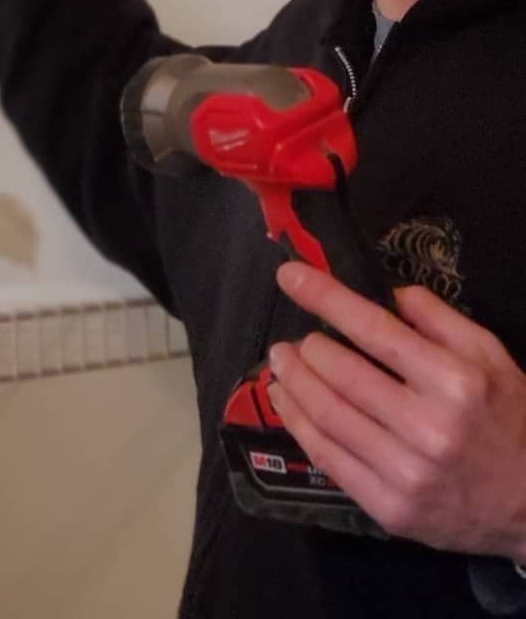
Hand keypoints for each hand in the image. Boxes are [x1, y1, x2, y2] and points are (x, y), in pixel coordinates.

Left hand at [268, 260, 525, 560]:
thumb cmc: (510, 422)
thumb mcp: (490, 358)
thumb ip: (440, 318)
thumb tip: (389, 293)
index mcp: (455, 383)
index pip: (373, 329)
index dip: (323, 297)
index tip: (290, 275)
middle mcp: (428, 428)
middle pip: (340, 373)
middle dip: (305, 348)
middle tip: (293, 338)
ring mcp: (406, 473)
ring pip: (325, 414)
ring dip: (292, 380)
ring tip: (281, 361)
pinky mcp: (390, 508)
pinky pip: (328, 457)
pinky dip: (297, 422)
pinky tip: (286, 400)